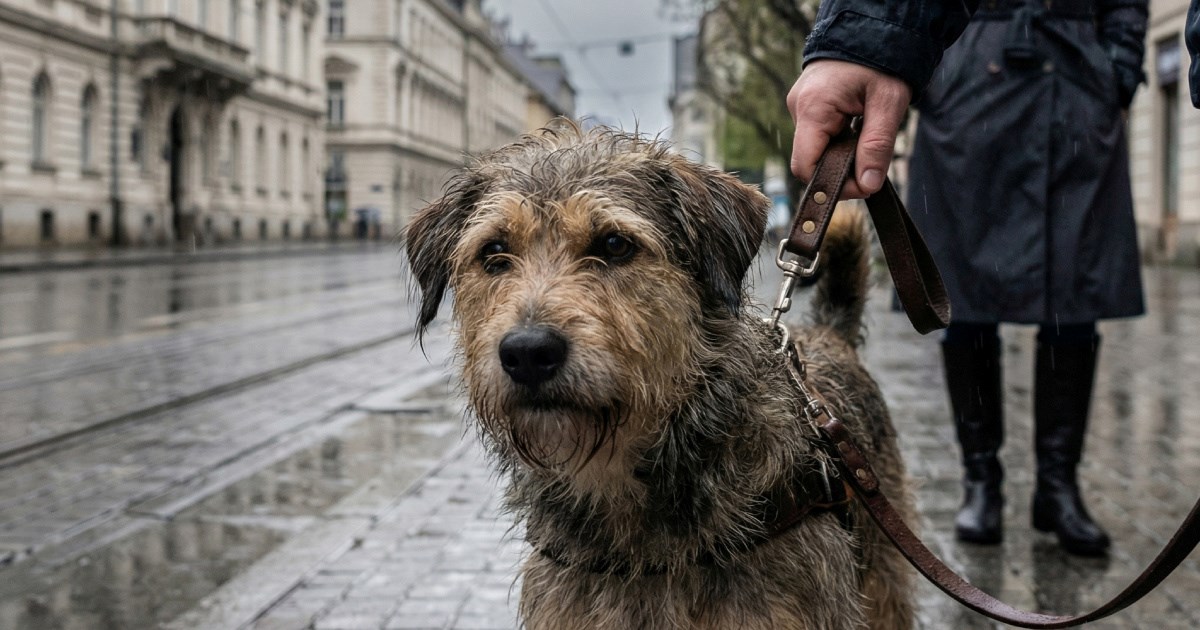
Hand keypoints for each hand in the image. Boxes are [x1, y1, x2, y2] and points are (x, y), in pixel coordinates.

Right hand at [787, 60, 911, 198]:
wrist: (870, 27)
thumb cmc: (881, 60)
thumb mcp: (888, 103)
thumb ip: (877, 146)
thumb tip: (867, 184)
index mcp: (813, 108)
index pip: (805, 166)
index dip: (831, 183)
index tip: (861, 184)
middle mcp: (798, 108)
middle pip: (810, 159)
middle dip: (839, 168)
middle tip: (870, 162)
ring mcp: (799, 105)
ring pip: (815, 147)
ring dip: (840, 152)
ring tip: (865, 134)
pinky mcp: (806, 103)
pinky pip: (817, 133)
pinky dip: (837, 139)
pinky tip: (855, 126)